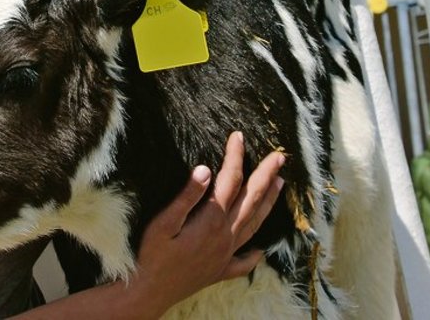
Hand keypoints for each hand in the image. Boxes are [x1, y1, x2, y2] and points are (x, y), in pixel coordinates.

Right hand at [128, 132, 285, 315]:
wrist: (149, 293)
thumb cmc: (152, 256)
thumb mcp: (163, 223)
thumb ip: (186, 196)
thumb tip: (205, 170)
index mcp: (211, 220)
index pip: (230, 180)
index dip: (235, 156)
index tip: (239, 136)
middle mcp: (225, 236)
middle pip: (252, 199)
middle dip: (266, 175)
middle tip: (279, 157)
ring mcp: (226, 254)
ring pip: (255, 224)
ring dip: (269, 202)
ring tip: (280, 185)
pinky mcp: (221, 271)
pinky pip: (245, 261)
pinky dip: (256, 253)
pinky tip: (260, 249)